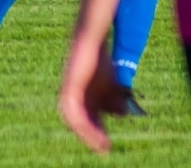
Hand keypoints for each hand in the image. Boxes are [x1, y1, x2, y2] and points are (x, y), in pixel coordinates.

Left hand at [58, 38, 127, 154]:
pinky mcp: (68, 88)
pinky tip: (90, 130)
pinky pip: (72, 111)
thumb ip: (115, 98)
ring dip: (87, 134)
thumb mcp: (110, 83)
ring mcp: (68, 92)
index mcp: (82, 96)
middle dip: (92, 136)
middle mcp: (72, 96)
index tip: (107, 144)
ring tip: (101, 144)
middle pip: (80, 122)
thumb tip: (122, 115)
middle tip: (105, 149)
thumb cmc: (101, 59)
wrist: (90, 40)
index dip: (97, 131)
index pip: (88, 119)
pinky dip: (82, 122)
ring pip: (74, 120)